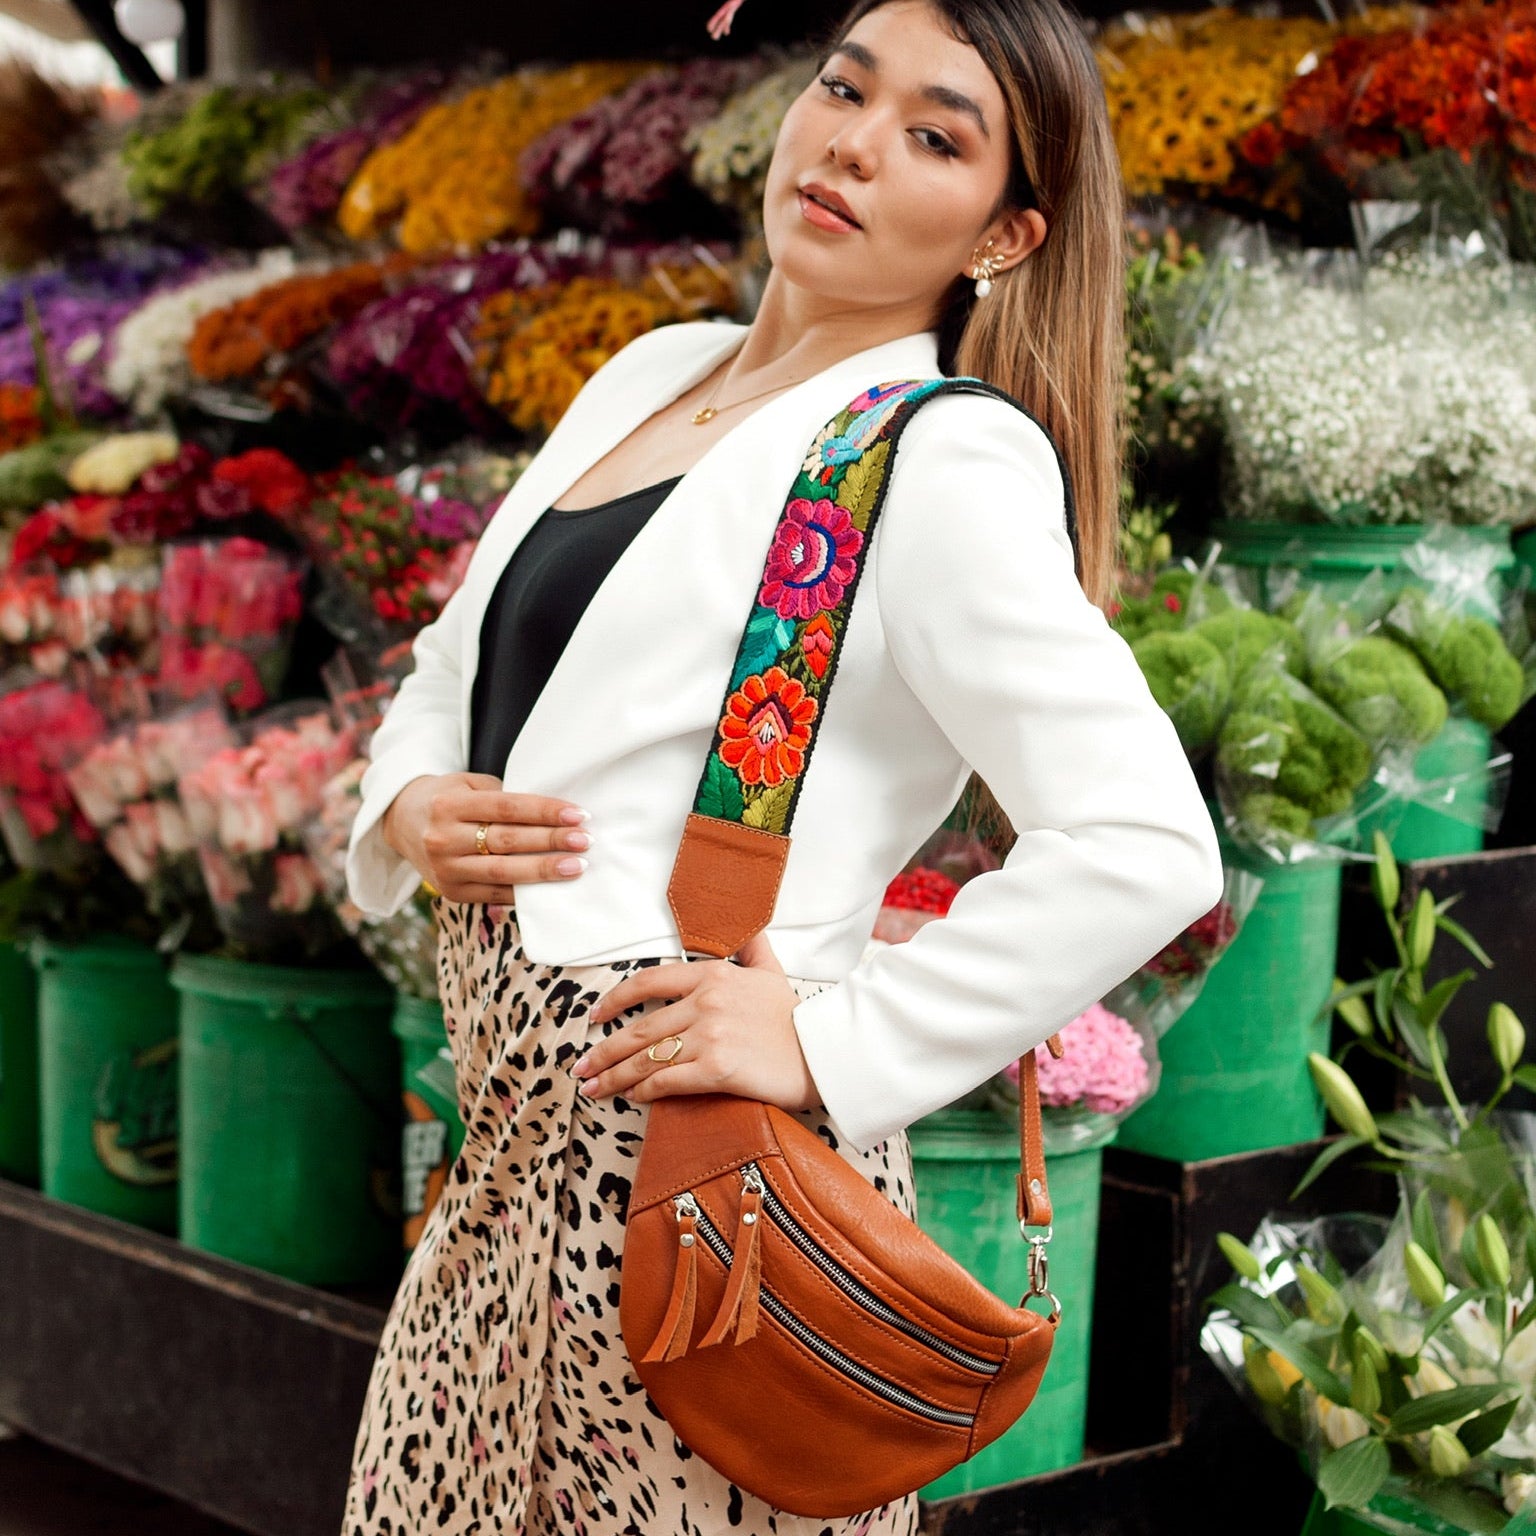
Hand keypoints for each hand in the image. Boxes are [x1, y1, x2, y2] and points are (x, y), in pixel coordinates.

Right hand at [382, 772, 590, 903]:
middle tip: (585, 841)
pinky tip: (551, 889)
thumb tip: (554, 813)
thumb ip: (503, 796)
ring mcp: (445, 869)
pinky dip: (526, 892)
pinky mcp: (451, 892)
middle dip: (551, 842)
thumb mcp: (468, 785)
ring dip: (544, 871)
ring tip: (576, 867)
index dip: (545, 812)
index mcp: (450, 804)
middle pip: (507, 841)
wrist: (403, 823)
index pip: (507, 808)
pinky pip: (495, 894)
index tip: (578, 815)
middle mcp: (443, 838)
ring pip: (503, 872)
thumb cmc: (449, 798)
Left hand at [573, 932, 819, 1111]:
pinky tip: (633, 1098)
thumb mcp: (773, 972)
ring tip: (594, 1089)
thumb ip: (754, 948)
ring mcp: (710, 1035)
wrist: (825, 1053)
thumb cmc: (795, 1018)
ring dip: (615, 1077)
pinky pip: (667, 1082)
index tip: (596, 1016)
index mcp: (714, 975)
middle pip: (640, 1028)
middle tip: (582, 1068)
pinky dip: (645, 1091)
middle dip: (604, 1052)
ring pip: (647, 1058)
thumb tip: (749, 927)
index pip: (649, 981)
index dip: (616, 1000)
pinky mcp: (717, 1070)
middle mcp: (706, 1001)